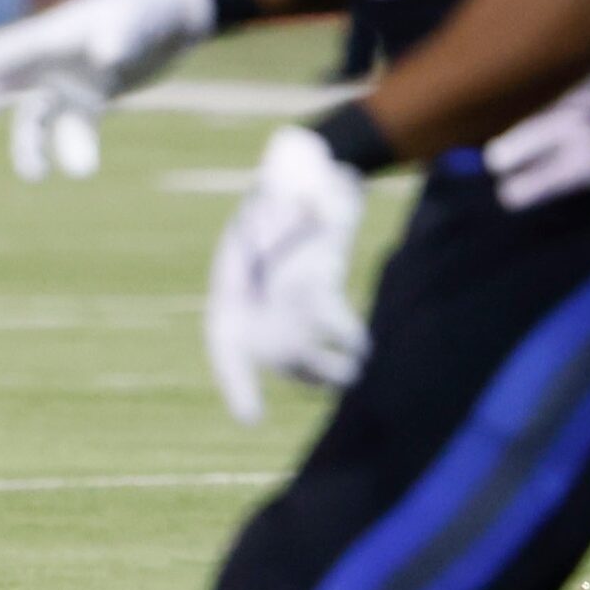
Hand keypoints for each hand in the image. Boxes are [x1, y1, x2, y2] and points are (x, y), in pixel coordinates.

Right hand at [0, 0, 216, 179]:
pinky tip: (82, 170)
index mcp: (52, 34)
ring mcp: (69, 79)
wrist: (176, 14)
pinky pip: (73, 128)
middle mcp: (52, 59)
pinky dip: (73, 149)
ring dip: (30, 146)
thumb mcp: (134, 20)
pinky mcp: (92, 98)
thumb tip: (105, 57)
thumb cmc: (148, 7)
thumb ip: (119, 36)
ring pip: (36, 118)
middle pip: (3, 86)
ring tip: (35, 175)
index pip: (5, 52)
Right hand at [205, 126, 368, 424]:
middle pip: (275, 355)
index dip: (236, 384)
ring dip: (328, 370)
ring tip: (353, 372)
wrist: (315, 171)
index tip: (251, 418)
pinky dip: (347, 339)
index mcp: (231, 286)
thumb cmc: (288, 178)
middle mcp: (257, 307)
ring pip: (306, 356)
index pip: (226, 347)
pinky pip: (332, 329)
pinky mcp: (323, 297)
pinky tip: (363, 344)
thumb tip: (300, 226)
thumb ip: (285, 212)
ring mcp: (288, 307)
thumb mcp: (283, 186)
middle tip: (335, 378)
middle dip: (304, 373)